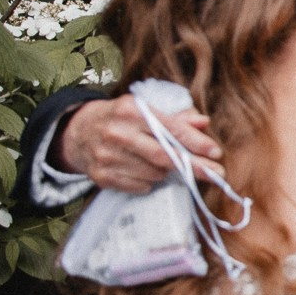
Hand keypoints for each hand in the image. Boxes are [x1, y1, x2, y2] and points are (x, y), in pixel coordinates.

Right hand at [58, 95, 221, 192]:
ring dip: (166, 171)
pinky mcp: (101, 176)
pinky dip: (149, 181)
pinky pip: (139, 185)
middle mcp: (117, 133)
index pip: (170, 129)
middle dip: (194, 165)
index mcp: (132, 110)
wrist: (78, 131)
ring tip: (160, 161)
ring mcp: (107, 156)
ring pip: (154, 173)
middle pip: (163, 155)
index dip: (195, 142)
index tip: (216, 153)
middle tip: (217, 174)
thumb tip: (203, 123)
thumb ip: (176, 117)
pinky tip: (144, 170)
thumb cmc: (121, 118)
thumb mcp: (145, 108)